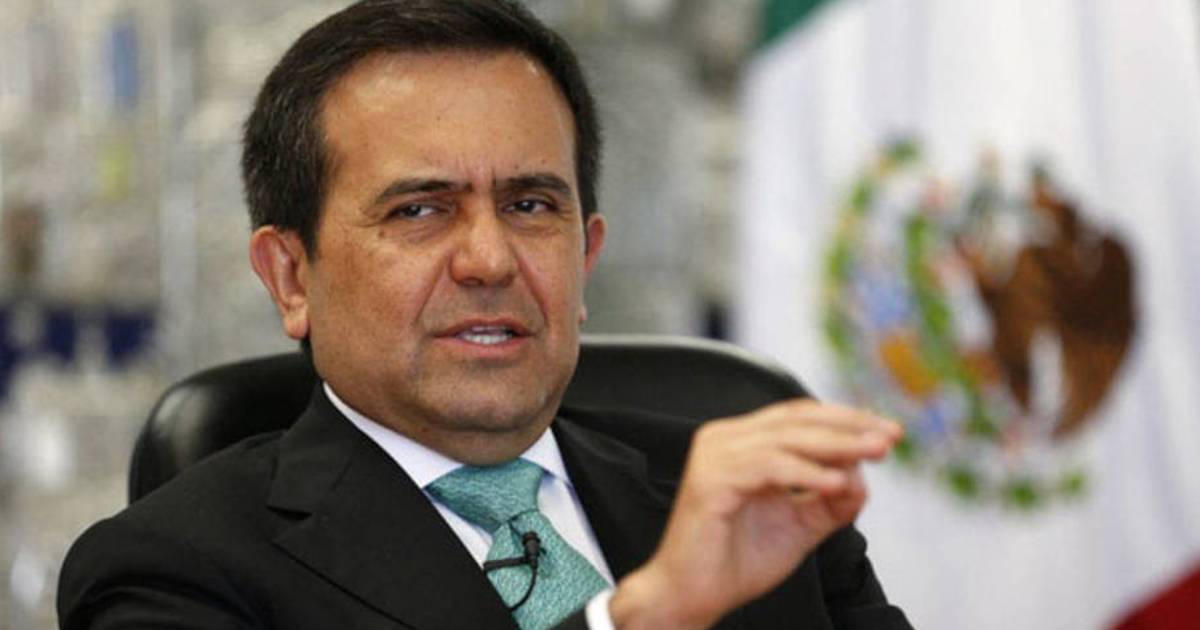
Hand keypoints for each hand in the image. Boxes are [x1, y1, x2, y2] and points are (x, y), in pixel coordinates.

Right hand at [609, 399, 901, 628]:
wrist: (691, 596)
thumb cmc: (734, 562)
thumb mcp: (799, 526)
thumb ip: (830, 501)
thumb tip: (862, 477)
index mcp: (742, 443)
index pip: (799, 417)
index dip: (845, 419)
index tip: (886, 431)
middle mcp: (725, 439)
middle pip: (797, 419)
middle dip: (850, 426)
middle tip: (888, 436)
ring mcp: (715, 455)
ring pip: (787, 437)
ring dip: (836, 444)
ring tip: (873, 453)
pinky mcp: (711, 478)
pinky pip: (769, 466)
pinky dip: (807, 472)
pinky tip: (837, 482)